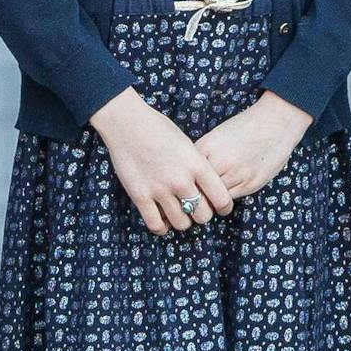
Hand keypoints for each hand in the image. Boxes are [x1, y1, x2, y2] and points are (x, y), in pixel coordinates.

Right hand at [89, 88, 234, 237]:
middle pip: (203, 215)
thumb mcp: (186, 144)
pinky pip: (156, 225)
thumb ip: (197, 167)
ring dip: (182, 221)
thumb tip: (205, 188)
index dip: (224, 208)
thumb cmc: (158, 128)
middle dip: (202, 215)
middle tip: (196, 210)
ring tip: (179, 214)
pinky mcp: (140, 196)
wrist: (127, 122)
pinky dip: (162, 228)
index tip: (220, 208)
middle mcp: (181, 180)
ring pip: (181, 223)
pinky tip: (162, 221)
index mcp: (197, 164)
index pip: (221, 199)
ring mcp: (160, 189)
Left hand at [195, 92, 313, 200]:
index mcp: (206, 147)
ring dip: (209, 199)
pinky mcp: (250, 184)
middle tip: (192, 196)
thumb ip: (204, 154)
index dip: (184, 180)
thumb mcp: (217, 136)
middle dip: (194, 193)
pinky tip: (223, 193)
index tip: (184, 185)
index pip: (186, 172)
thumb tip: (190, 175)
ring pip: (213, 198)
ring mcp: (236, 174)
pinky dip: (224, 199)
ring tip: (207, 197)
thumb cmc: (245, 127)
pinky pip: (229, 198)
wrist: (275, 122)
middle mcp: (220, 162)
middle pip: (197, 188)